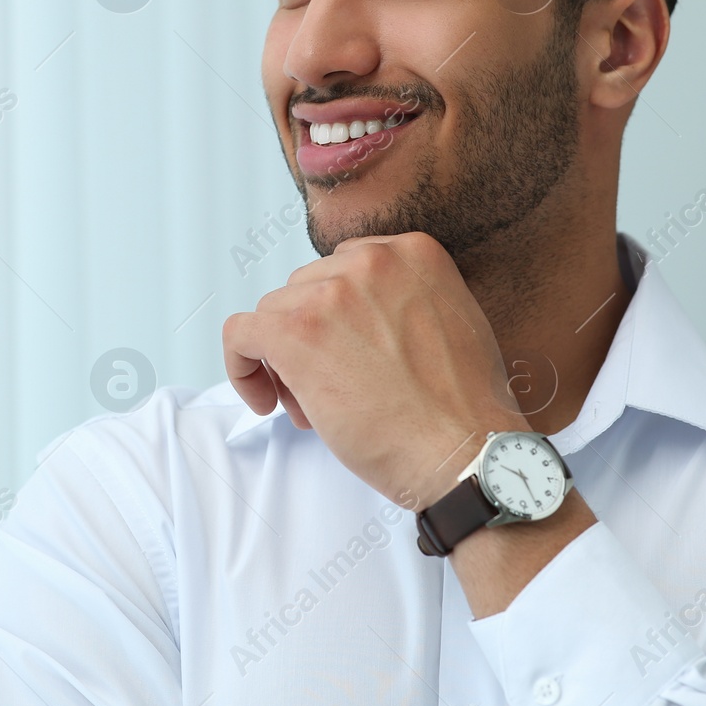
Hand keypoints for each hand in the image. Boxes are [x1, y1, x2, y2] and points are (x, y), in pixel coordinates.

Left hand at [223, 232, 521, 508]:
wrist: (465, 453)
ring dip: (285, 361)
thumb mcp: (454, 321)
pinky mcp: (295, 332)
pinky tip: (264, 399)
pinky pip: (240, 333)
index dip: (336, 314)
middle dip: (310, 338)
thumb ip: (406, 300)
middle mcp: (371, 261)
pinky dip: (242, 366)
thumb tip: (355, 319)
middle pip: (306, 289)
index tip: (342, 349)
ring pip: (274, 314)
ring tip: (313, 408)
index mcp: (414, 252)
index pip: (344, 269)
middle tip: (331, 389)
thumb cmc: (462, 408)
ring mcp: (331, 294)